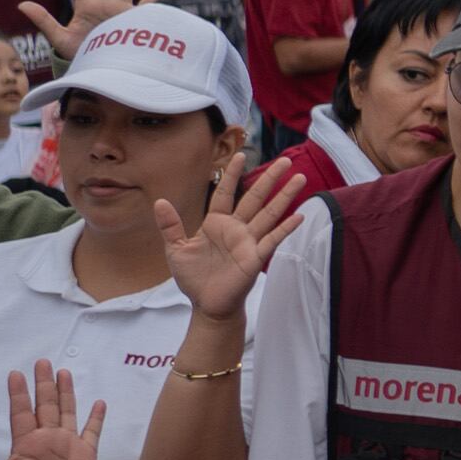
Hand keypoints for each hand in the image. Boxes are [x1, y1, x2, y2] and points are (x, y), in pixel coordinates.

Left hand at [0, 364, 100, 459]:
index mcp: (24, 446)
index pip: (21, 413)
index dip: (19, 394)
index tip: (15, 374)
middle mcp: (45, 441)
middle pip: (45, 406)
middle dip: (43, 384)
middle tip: (42, 362)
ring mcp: (66, 447)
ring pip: (67, 412)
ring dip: (66, 393)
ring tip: (64, 373)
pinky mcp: (86, 457)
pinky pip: (92, 432)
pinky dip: (96, 418)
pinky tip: (98, 403)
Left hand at [152, 155, 315, 324]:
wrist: (206, 304)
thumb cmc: (193, 277)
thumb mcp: (176, 249)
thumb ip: (170, 225)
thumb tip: (160, 201)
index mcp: (217, 224)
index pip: (225, 193)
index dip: (231, 175)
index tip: (240, 155)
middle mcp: (236, 229)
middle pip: (255, 198)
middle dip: (270, 179)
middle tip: (286, 160)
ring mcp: (249, 242)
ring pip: (270, 213)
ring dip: (285, 196)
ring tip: (300, 178)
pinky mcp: (256, 258)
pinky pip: (273, 240)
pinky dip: (286, 228)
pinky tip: (299, 216)